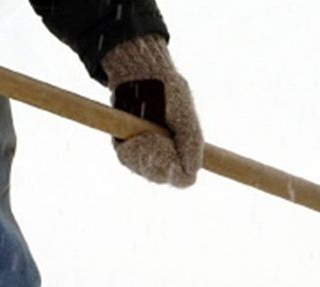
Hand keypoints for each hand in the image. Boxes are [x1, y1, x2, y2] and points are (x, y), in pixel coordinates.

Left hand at [101, 35, 203, 187]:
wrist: (141, 73)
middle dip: (160, 161)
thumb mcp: (185, 114)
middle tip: (157, 139)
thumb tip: (194, 170)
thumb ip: (191, 141)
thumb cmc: (168, 92)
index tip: (172, 158)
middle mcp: (165, 155)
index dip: (179, 173)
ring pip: (144, 171)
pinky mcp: (125, 146)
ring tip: (147, 134)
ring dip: (146, 154)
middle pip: (163, 178)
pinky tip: (136, 136)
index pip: (184, 179)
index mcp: (184, 149)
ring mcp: (145, 152)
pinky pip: (126, 159)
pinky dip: (131, 150)